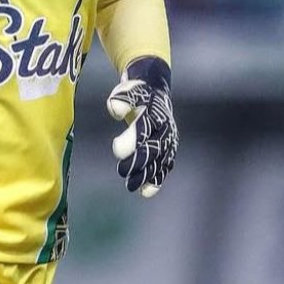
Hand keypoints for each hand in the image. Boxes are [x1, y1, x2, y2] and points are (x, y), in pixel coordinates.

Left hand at [106, 57, 176, 196]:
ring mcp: (168, 142)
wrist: (156, 95)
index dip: (132, 140)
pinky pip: (164, 168)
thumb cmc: (138, 95)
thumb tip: (115, 109)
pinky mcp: (168, 152)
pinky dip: (156, 180)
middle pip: (153, 149)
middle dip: (138, 162)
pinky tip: (145, 191)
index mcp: (155, 113)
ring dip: (146, 174)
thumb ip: (121, 99)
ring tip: (131, 186)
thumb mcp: (128, 91)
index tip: (117, 149)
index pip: (144, 128)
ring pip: (159, 161)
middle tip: (122, 171)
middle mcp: (165, 129)